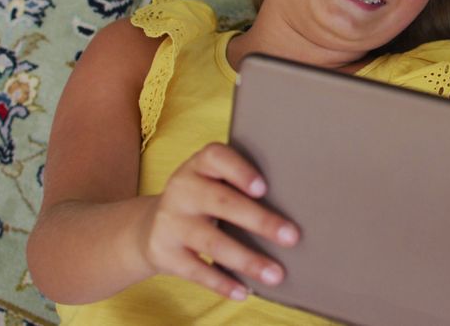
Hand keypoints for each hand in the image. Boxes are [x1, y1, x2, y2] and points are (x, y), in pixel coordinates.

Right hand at [137, 143, 297, 299]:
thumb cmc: (203, 199)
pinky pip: (196, 270)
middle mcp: (183, 189)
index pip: (217, 158)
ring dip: (247, 260)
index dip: (240, 171)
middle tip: (292, 237)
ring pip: (212, 242)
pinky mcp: (165, 252)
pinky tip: (245, 291)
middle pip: (222, 202)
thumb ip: (242, 185)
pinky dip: (222, 282)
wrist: (152, 225)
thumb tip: (298, 205)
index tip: (263, 188)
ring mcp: (172, 221)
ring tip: (276, 274)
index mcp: (200, 165)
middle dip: (259, 220)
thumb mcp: (213, 181)